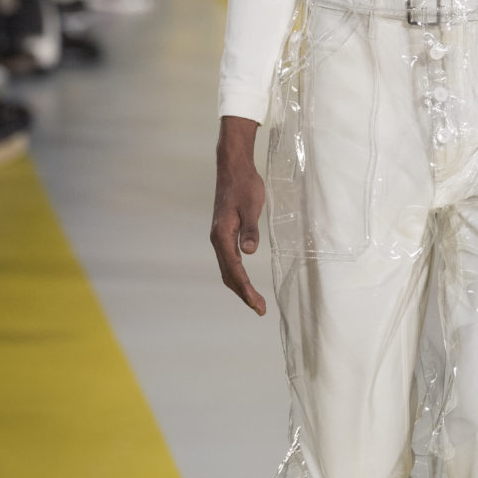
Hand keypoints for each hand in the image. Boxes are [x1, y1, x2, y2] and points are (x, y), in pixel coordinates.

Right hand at [210, 116, 266, 314]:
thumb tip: (249, 252)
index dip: (246, 289)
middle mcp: (218, 240)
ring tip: (254, 301)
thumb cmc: (244, 185)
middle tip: (259, 309)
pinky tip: (244, 280)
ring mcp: (219, 237)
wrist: (233, 168)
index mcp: (222, 236)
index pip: (235, 270)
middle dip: (243, 294)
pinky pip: (228, 261)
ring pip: (227, 270)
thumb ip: (250, 230)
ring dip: (239, 287)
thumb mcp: (251, 206)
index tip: (257, 304)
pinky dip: (237, 275)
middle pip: (228, 275)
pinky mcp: (224, 233)